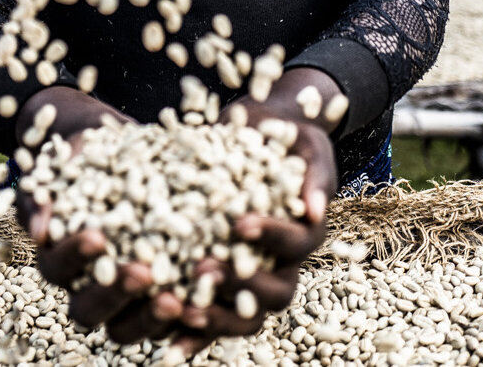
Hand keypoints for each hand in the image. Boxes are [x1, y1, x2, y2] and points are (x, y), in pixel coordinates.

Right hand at [11, 90, 182, 342]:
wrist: (116, 148)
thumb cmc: (81, 155)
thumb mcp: (59, 163)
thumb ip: (42, 193)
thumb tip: (39, 229)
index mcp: (58, 258)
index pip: (59, 269)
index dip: (75, 258)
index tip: (97, 237)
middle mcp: (86, 286)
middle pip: (89, 310)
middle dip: (115, 294)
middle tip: (143, 273)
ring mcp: (123, 297)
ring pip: (128, 327)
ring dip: (151, 317)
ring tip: (178, 298)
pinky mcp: (158, 296)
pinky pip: (169, 319)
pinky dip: (186, 316)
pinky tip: (208, 296)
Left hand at [161, 72, 340, 354]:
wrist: (255, 137)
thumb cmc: (283, 138)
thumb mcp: (306, 144)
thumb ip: (315, 173)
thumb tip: (317, 209)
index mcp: (305, 231)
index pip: (297, 244)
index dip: (272, 237)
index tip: (239, 223)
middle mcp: (283, 264)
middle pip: (274, 293)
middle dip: (240, 284)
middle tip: (203, 269)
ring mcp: (252, 280)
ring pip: (245, 316)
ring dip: (215, 317)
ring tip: (181, 307)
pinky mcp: (222, 286)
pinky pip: (212, 318)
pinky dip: (191, 336)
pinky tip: (165, 344)